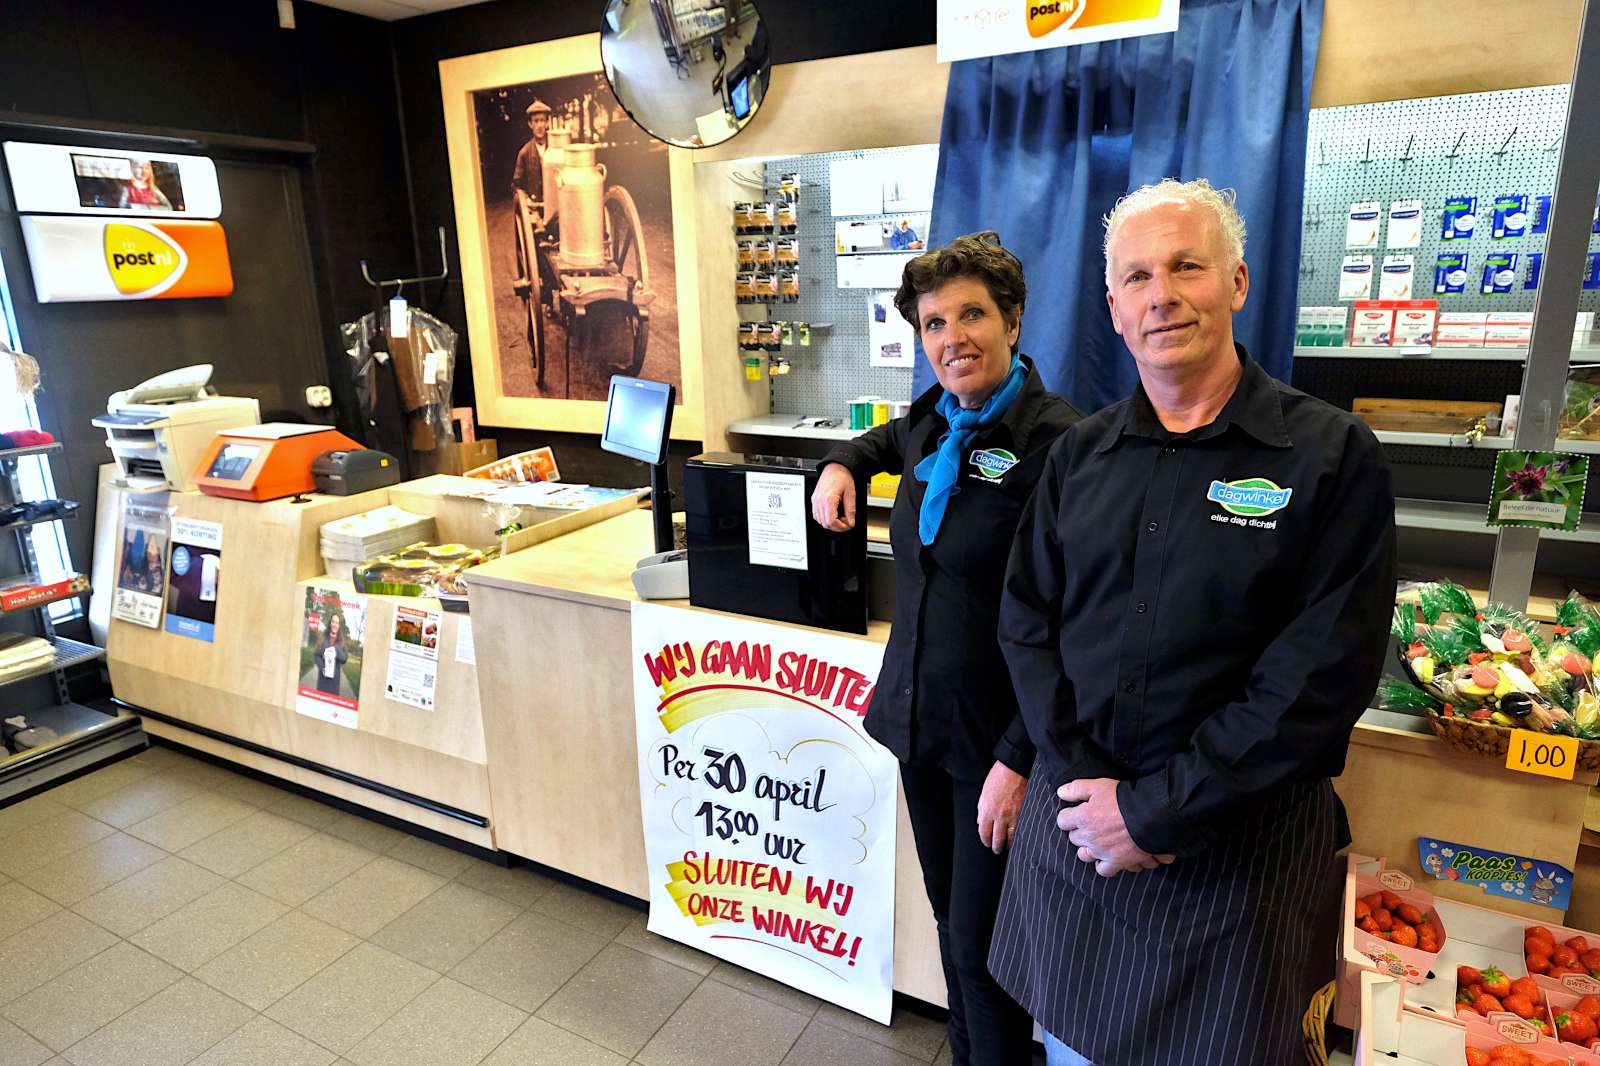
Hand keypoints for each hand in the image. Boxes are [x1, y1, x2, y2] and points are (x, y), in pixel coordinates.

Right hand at [810, 463, 856, 531]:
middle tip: (846, 522)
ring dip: (830, 523)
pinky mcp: (814, 499)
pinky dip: (824, 518)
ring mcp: (815, 501)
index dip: (840, 527)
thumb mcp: (851, 494)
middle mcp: (819, 501)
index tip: (847, 525)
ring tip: (840, 517)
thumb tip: (850, 521)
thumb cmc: (842, 476)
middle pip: (825, 523)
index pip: (831, 521)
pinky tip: (832, 514)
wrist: (835, 467)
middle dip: (836, 526)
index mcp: (828, 499)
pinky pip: (816, 514)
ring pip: (819, 520)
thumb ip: (851, 510)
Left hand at [976, 762, 1026, 853]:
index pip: (984, 833)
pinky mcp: (1025, 813)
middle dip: (996, 847)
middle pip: (997, 839)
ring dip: (1008, 844)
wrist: (1014, 767)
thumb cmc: (998, 777)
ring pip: (1011, 838)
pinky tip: (1019, 837)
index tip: (987, 843)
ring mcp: (1013, 815)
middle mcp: (999, 816)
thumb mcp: (984, 793)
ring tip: (1007, 846)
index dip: (985, 841)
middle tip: (997, 849)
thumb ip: (981, 809)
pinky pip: (1022, 829)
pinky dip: (1020, 835)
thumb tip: (980, 822)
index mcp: (986, 810)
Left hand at [1055, 778, 1175, 877]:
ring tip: (1098, 841)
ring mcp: (1102, 852)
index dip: (1069, 816)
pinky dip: (1105, 865)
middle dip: (1080, 831)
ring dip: (1089, 849)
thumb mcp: (1098, 786)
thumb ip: (1077, 789)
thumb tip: (1061, 793)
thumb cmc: (1125, 799)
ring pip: (1085, 856)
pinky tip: (1109, 857)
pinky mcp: (1117, 862)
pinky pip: (1104, 870)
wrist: (1151, 816)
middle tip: (1092, 824)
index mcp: (1082, 818)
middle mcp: (1089, 838)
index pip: (1063, 820)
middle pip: (1074, 838)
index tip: (1076, 813)